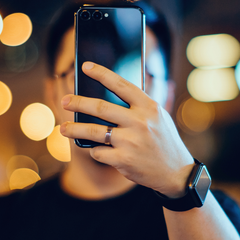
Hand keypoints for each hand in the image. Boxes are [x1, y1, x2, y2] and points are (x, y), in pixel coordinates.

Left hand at [60, 61, 194, 197]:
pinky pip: (98, 152)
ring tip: (63, 128)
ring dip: (74, 129)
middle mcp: (139, 122)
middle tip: (65, 101)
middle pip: (100, 107)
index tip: (85, 66)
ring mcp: (131, 141)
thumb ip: (139, 106)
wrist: (176, 173)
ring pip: (93, 131)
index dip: (101, 74)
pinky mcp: (123, 160)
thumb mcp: (159, 117)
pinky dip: (94, 151)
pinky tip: (95, 150)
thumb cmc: (163, 141)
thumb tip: (107, 94)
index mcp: (149, 107)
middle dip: (78, 103)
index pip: (121, 85)